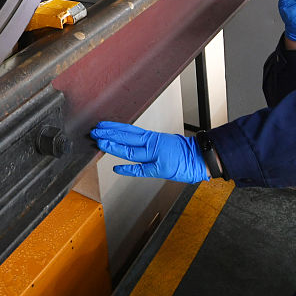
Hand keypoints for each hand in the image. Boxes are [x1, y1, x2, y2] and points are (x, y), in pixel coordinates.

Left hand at [90, 121, 209, 182]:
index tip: (102, 125)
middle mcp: (152, 144)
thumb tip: (136, 143)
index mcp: (152, 138)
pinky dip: (128, 169)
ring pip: (131, 150)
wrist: (200, 157)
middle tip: (95, 131)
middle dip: (109, 134)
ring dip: (114, 146)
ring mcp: (155, 155)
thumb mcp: (164, 143)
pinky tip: (117, 168)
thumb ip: (149, 144)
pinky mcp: (160, 168)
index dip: (114, 128)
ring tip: (101, 142)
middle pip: (126, 137)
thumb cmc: (184, 152)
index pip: (129, 130)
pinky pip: (142, 169)